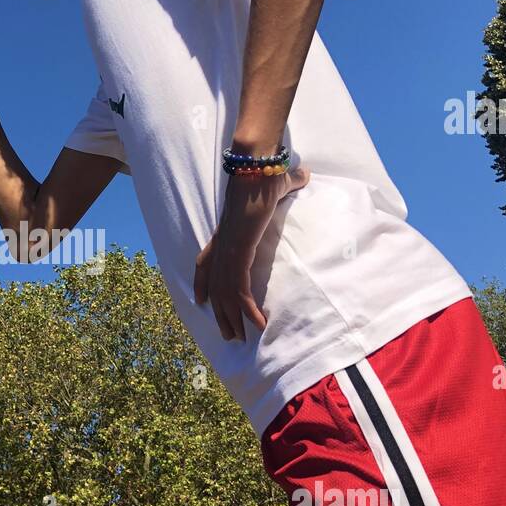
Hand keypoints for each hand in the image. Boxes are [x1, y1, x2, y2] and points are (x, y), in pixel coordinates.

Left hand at [193, 163, 310, 341]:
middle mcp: (223, 244)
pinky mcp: (239, 253)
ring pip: (225, 294)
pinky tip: (257, 324)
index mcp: (226, 232)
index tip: (202, 300)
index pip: (205, 261)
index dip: (202, 282)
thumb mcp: (276, 183)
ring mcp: (229, 250)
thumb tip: (303, 173)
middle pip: (215, 286)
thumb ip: (289, 182)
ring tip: (241, 338)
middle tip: (229, 335)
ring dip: (232, 319)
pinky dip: (247, 310)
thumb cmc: (264, 172)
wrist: (256, 167)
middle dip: (220, 313)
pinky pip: (240, 290)